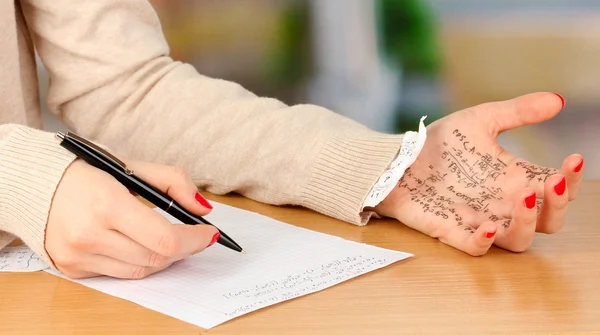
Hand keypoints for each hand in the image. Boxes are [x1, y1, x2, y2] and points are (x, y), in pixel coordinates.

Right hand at [47, 159, 218, 278]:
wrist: (32, 184)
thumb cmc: (87, 173)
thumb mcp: (132, 166)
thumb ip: (173, 182)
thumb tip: (204, 209)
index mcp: (107, 204)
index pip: (165, 239)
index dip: (195, 240)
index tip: (211, 233)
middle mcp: (89, 235)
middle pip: (156, 259)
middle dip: (184, 249)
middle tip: (196, 236)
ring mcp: (78, 256)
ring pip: (140, 271)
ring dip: (163, 258)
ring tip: (169, 239)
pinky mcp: (72, 269)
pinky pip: (119, 274)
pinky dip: (136, 261)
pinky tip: (137, 244)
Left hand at [376, 92, 582, 255]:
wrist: (399, 157)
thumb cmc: (441, 143)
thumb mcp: (480, 120)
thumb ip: (517, 112)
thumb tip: (558, 100)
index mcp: (515, 178)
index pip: (557, 188)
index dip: (571, 180)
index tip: (572, 158)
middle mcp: (503, 203)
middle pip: (548, 220)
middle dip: (558, 205)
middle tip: (552, 182)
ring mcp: (479, 219)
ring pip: (520, 240)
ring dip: (528, 223)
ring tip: (523, 195)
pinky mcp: (452, 230)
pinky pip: (476, 248)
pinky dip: (485, 242)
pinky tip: (488, 226)